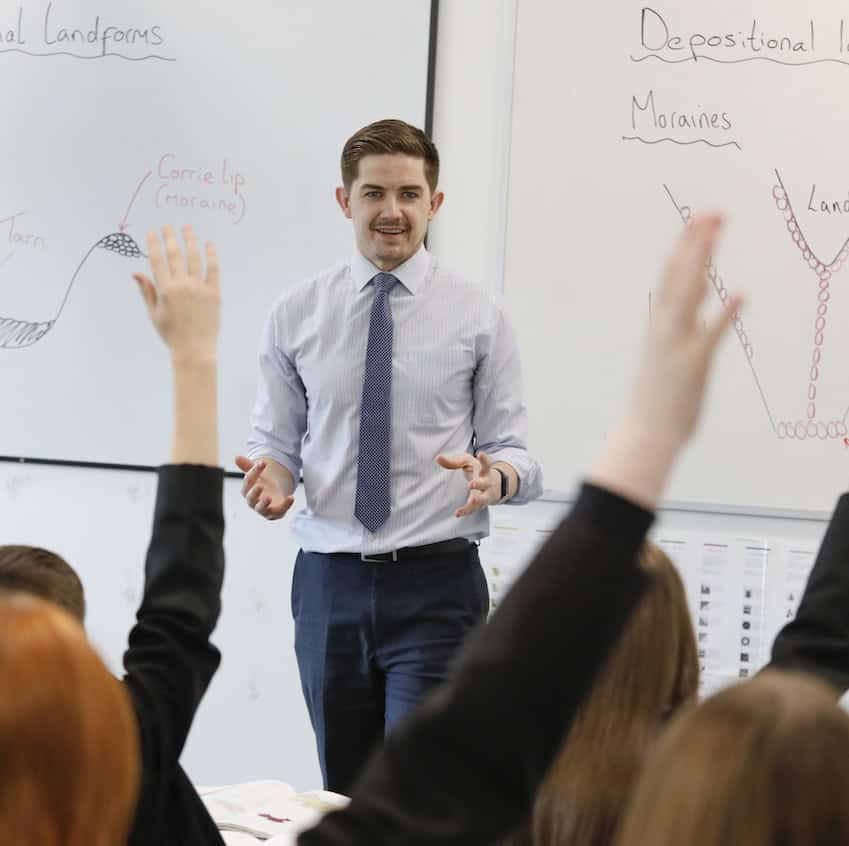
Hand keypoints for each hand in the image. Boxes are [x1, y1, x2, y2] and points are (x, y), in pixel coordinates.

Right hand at [132, 224, 219, 361]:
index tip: (152, 231)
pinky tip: (209, 244)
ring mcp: (200, 288)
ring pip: (195, 257)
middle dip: (170, 237)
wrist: (195, 349)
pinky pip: (214, 269)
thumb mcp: (153, 313)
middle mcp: (182, 286)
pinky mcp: (214, 293)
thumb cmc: (172, 333)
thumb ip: (147, 291)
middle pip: (175, 255)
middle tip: (168, 225)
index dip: (154, 243)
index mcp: (165, 290)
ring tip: (188, 228)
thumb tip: (136, 272)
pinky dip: (212, 255)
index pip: (157, 260)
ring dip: (190, 240)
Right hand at [235, 455, 294, 519]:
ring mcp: (263, 509)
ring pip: (261, 509)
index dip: (254, 471)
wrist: (274, 494)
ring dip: (264, 504)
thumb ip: (248, 466)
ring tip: (269, 497)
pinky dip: (285, 505)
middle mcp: (252, 501)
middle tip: (259, 486)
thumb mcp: (257, 473)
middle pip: (251, 498)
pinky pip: (279, 511)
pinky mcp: (275, 513)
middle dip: (254, 493)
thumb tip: (236, 457)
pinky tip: (291, 497)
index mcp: (246, 490)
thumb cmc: (262, 483)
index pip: (248, 481)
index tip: (263, 462)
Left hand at [436, 450, 499, 517]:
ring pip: (483, 499)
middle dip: (479, 484)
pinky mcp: (480, 504)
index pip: (486, 464)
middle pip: (485, 483)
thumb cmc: (477, 470)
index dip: (484, 460)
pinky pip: (474, 509)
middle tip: (471, 484)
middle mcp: (487, 483)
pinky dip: (466, 511)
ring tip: (471, 500)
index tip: (481, 454)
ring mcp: (486, 495)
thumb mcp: (468, 462)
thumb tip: (437, 458)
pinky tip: (457, 513)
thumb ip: (454, 461)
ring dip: (477, 500)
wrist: (495, 485)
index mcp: (484, 471)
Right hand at [626, 213, 740, 448]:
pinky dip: (724, 315)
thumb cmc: (657, 395)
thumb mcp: (667, 347)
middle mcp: (664, 327)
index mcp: (658, 323)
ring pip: (687, 294)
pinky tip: (741, 295)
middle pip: (678, 275)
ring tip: (715, 235)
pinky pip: (710, 335)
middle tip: (711, 213)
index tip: (700, 220)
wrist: (646, 432)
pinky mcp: (692, 363)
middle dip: (694, 242)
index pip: (670, 274)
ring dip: (701, 262)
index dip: (685, 245)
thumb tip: (700, 286)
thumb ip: (683, 316)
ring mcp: (676, 343)